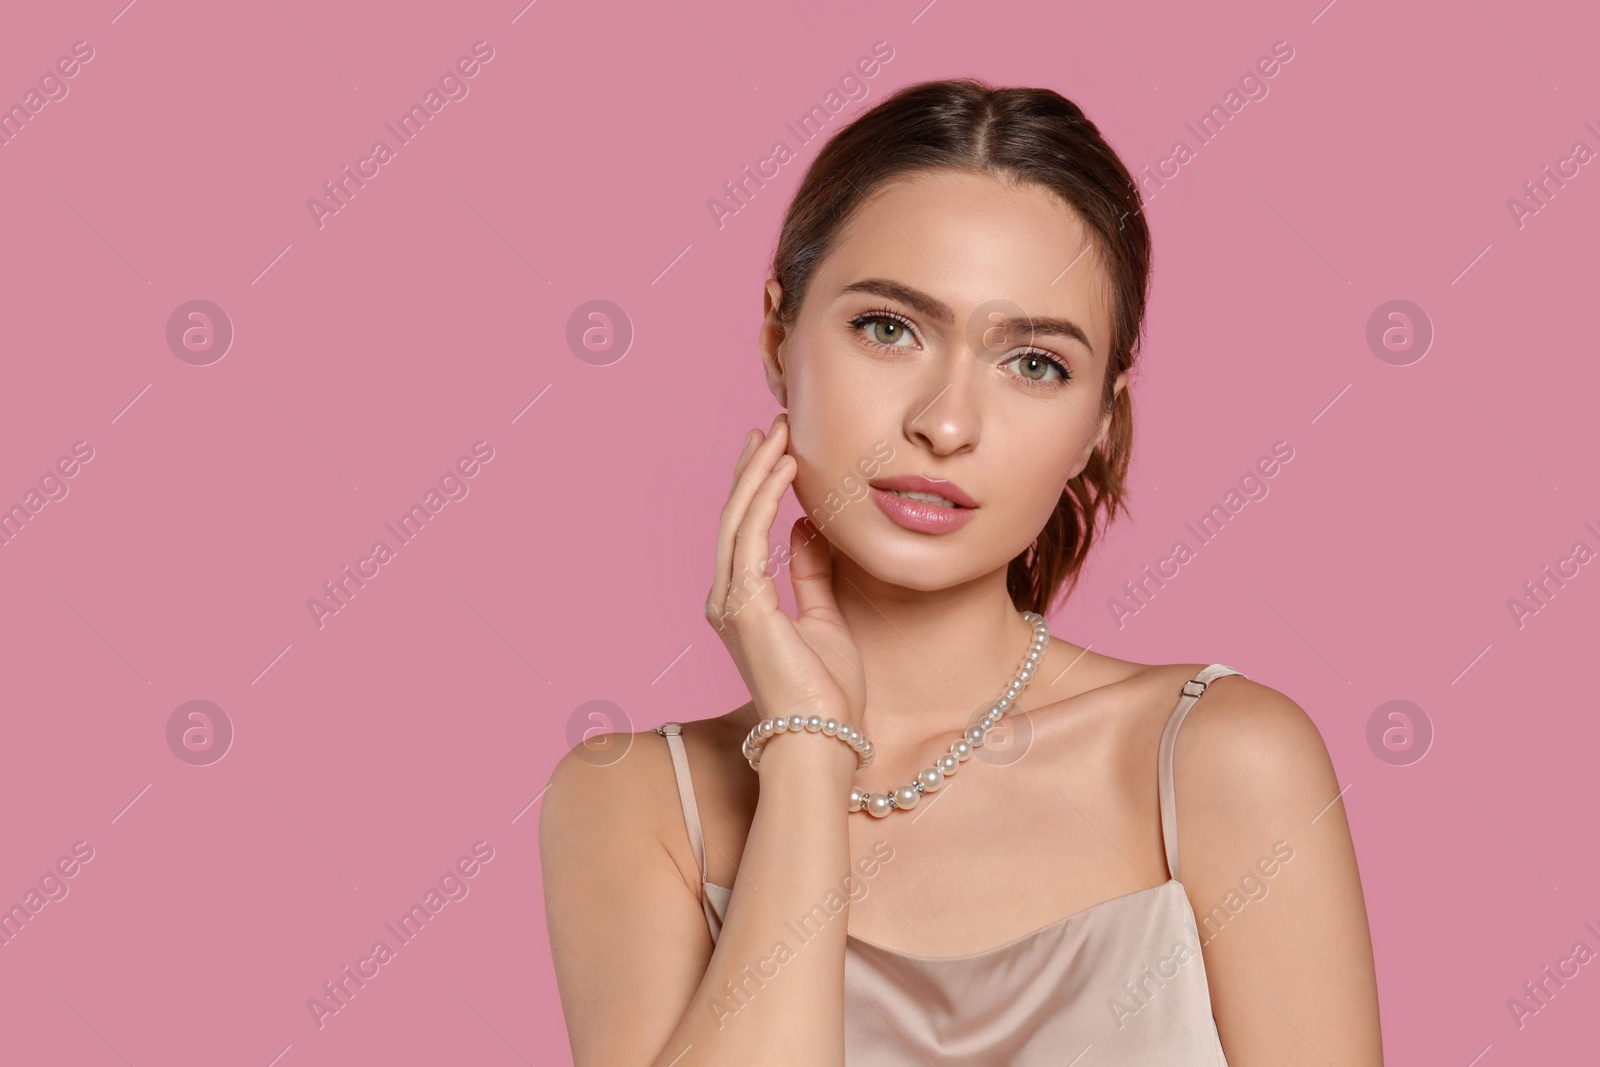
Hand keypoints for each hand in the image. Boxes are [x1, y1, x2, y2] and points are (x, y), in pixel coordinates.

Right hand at [706, 414, 865, 783]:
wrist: (822, 741)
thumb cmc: (827, 694)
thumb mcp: (824, 619)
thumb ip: (810, 574)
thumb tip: (806, 530)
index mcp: (743, 605)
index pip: (746, 532)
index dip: (757, 486)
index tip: (776, 450)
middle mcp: (726, 601)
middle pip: (734, 519)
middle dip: (752, 468)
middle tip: (773, 426)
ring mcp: (729, 604)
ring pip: (737, 521)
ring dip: (757, 473)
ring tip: (778, 434)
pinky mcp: (743, 608)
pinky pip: (750, 539)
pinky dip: (765, 500)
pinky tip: (784, 470)